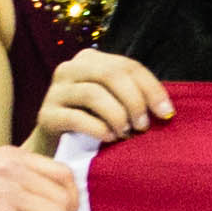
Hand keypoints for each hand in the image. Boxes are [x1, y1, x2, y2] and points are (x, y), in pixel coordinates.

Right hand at [29, 48, 172, 152]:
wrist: (57, 150)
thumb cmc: (95, 126)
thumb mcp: (116, 105)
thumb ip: (135, 98)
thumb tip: (165, 110)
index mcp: (90, 60)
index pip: (127, 66)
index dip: (151, 88)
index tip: (167, 113)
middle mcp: (69, 69)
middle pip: (110, 74)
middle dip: (134, 101)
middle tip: (144, 126)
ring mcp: (55, 91)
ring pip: (93, 94)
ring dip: (117, 116)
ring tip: (126, 134)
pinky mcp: (45, 115)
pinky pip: (75, 118)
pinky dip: (97, 129)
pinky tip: (108, 139)